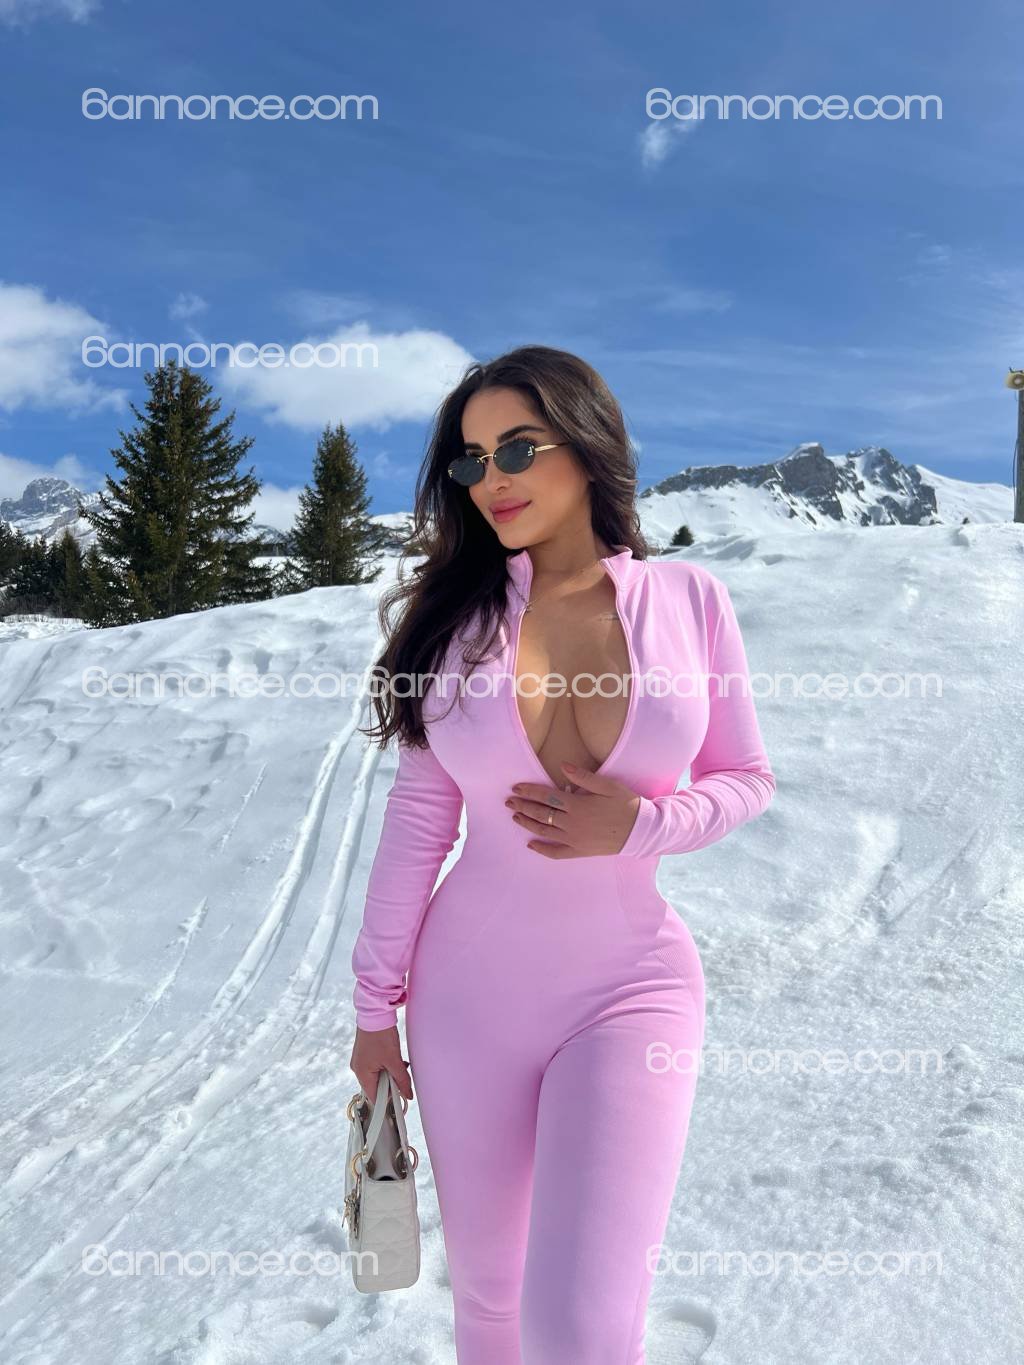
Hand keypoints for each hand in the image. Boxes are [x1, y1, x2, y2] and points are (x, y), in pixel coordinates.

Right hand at [350, 1024, 414, 1103]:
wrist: (375, 1014)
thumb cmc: (381, 1036)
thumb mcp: (394, 1060)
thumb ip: (402, 1080)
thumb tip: (408, 1095)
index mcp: (362, 1074)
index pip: (375, 1096)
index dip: (389, 1098)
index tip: (401, 1095)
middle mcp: (358, 1069)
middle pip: (376, 1086)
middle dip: (391, 1082)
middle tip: (402, 1073)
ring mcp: (360, 1061)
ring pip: (377, 1075)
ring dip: (390, 1072)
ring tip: (400, 1063)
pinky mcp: (364, 1053)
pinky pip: (376, 1066)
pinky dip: (386, 1065)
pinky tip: (395, 1058)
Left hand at [505, 760, 640, 857]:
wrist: (641, 831)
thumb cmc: (626, 804)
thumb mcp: (607, 785)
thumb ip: (583, 777)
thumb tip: (561, 766)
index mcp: (577, 805)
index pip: (546, 796)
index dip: (529, 791)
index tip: (516, 788)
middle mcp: (572, 823)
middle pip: (541, 813)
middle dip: (523, 806)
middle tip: (509, 801)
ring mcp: (574, 839)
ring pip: (544, 831)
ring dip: (527, 824)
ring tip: (515, 817)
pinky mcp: (579, 851)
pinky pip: (556, 853)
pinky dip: (542, 849)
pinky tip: (531, 845)